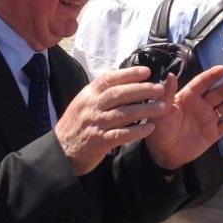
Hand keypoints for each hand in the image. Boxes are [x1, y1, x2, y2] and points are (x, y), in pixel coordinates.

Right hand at [55, 67, 169, 175]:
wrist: (60, 151)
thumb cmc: (75, 125)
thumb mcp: (82, 103)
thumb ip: (100, 93)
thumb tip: (122, 80)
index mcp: (88, 95)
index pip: (109, 79)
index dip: (128, 74)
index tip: (146, 71)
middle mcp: (91, 107)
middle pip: (119, 94)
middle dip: (142, 90)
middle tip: (160, 88)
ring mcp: (95, 124)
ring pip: (124, 113)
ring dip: (145, 109)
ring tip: (162, 107)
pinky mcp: (99, 141)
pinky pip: (121, 134)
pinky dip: (137, 131)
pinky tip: (150, 128)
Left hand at [145, 65, 222, 171]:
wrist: (164, 154)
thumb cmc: (159, 130)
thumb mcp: (161, 111)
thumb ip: (167, 94)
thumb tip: (171, 74)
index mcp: (188, 97)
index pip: (202, 83)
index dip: (212, 76)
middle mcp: (201, 105)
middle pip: (217, 93)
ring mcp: (208, 119)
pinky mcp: (213, 133)